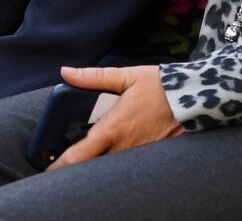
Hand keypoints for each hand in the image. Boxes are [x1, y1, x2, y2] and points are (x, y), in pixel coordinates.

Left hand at [48, 66, 181, 169]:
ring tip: (84, 159)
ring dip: (96, 165)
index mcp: (112, 128)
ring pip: (108, 168)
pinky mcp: (149, 159)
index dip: (61, 165)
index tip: (48, 170)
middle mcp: (123, 148)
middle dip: (76, 168)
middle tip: (62, 163)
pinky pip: (126, 167)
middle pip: (91, 167)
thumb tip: (66, 72)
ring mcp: (136, 157)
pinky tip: (111, 155)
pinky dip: (115, 163)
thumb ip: (93, 77)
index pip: (80, 154)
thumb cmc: (158, 86)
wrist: (193, 99)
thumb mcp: (126, 77)